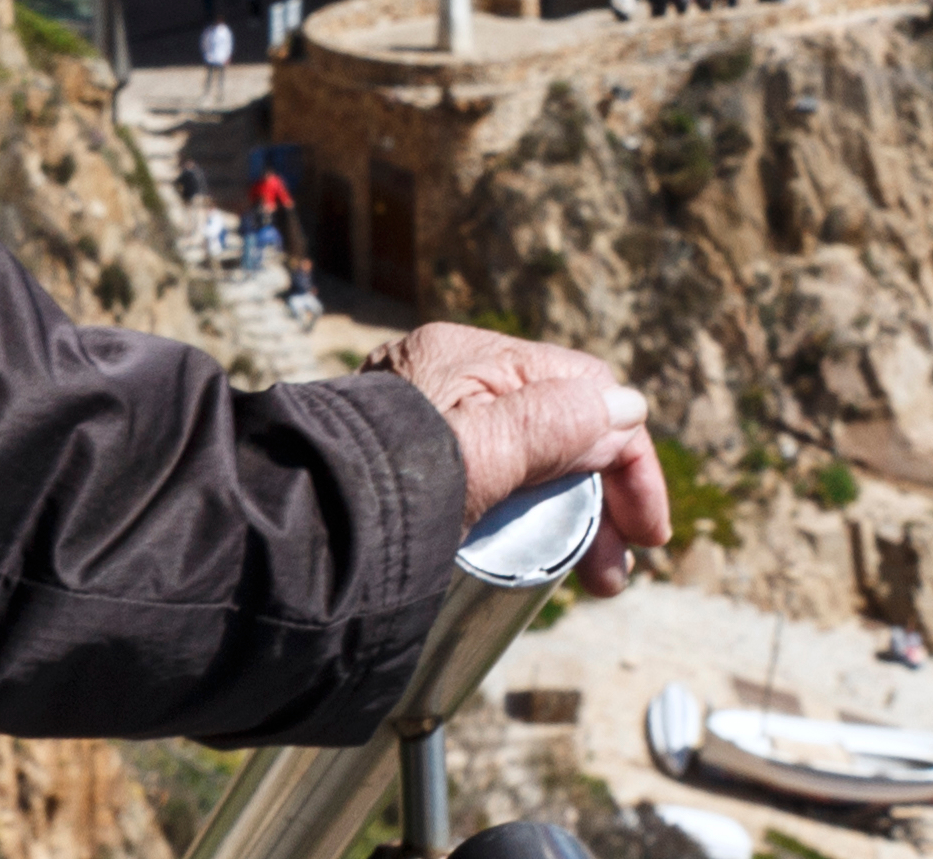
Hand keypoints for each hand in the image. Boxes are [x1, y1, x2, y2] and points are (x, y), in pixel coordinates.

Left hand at [366, 322, 671, 597]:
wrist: (286, 534)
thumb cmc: (378, 493)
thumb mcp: (478, 458)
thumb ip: (552, 427)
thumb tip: (626, 409)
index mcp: (469, 356)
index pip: (584, 390)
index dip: (627, 458)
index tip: (646, 532)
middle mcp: (450, 374)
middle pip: (558, 422)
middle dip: (600, 493)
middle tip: (616, 571)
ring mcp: (430, 415)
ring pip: (529, 451)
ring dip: (571, 507)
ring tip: (590, 576)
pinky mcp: (413, 455)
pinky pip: (493, 469)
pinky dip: (528, 507)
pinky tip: (539, 546)